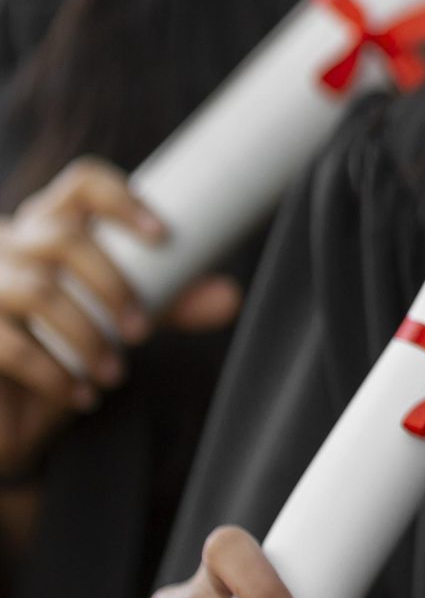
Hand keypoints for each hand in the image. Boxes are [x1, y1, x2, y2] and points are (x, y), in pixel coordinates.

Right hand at [0, 159, 239, 475]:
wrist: (8, 413)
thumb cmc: (64, 350)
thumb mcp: (119, 320)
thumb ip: (167, 304)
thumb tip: (230, 298)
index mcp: (48, 227)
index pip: (81, 184)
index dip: (121, 199)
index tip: (163, 236)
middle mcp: (8, 245)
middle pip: (65, 239)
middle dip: (115, 286)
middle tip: (144, 333)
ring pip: (40, 291)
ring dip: (88, 337)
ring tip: (116, 375)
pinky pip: (10, 344)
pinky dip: (54, 374)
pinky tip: (82, 395)